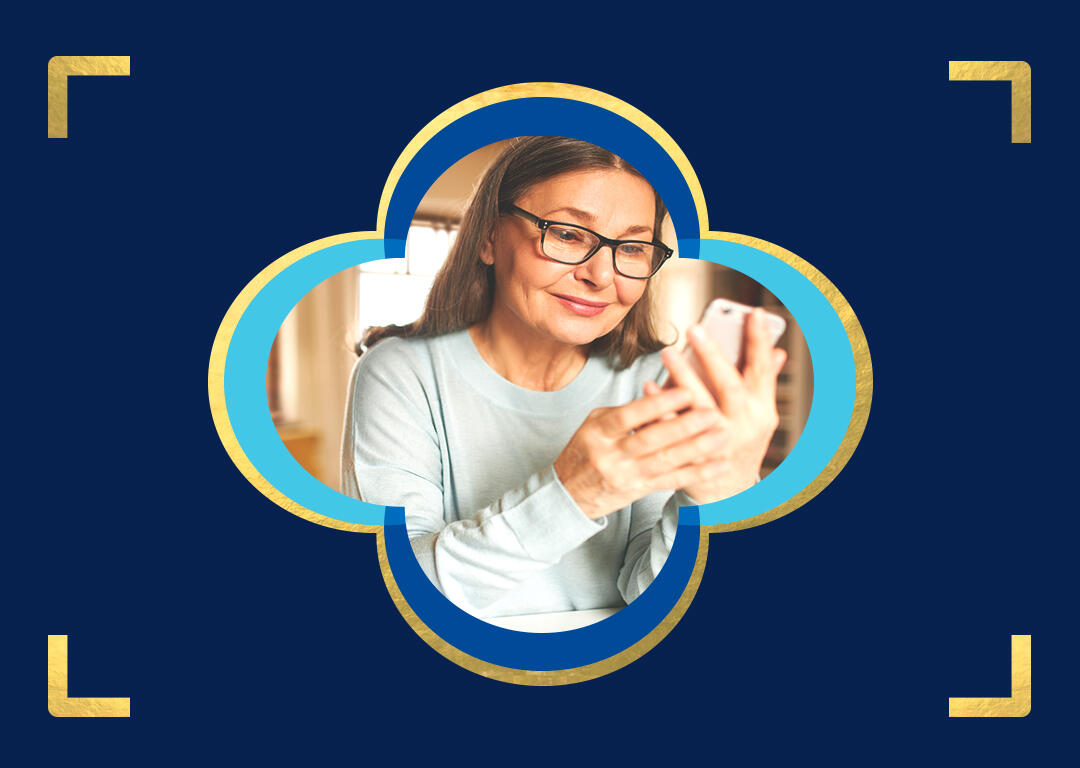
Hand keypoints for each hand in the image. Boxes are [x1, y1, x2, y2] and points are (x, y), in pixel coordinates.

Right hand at [554, 387, 731, 519]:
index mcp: (598, 431)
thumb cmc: (585, 451)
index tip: (684, 390)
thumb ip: (625, 412)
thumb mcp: (594, 425)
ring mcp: (625, 475)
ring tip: (722, 434)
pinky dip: (696, 473)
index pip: (629, 416)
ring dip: (696, 448)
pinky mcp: (637, 491)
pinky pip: (671, 481)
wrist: (568, 494)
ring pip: (664, 461)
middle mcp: (611, 454)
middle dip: (683, 426)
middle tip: (712, 413)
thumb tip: (661, 394)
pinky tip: (717, 465)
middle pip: (650, 439)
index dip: (657, 404)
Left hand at [651, 308, 786, 502]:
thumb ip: (762, 382)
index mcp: (762, 410)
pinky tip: (650, 386)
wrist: (727, 495)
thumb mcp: (757, 414)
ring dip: (683, 378)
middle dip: (713, 356)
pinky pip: (674, 428)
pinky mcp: (691, 455)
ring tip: (667, 353)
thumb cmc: (740, 443)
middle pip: (729, 387)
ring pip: (700, 408)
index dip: (759, 341)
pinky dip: (662, 407)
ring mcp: (717, 442)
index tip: (752, 313)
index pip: (762, 370)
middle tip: (695, 329)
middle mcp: (743, 425)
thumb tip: (777, 351)